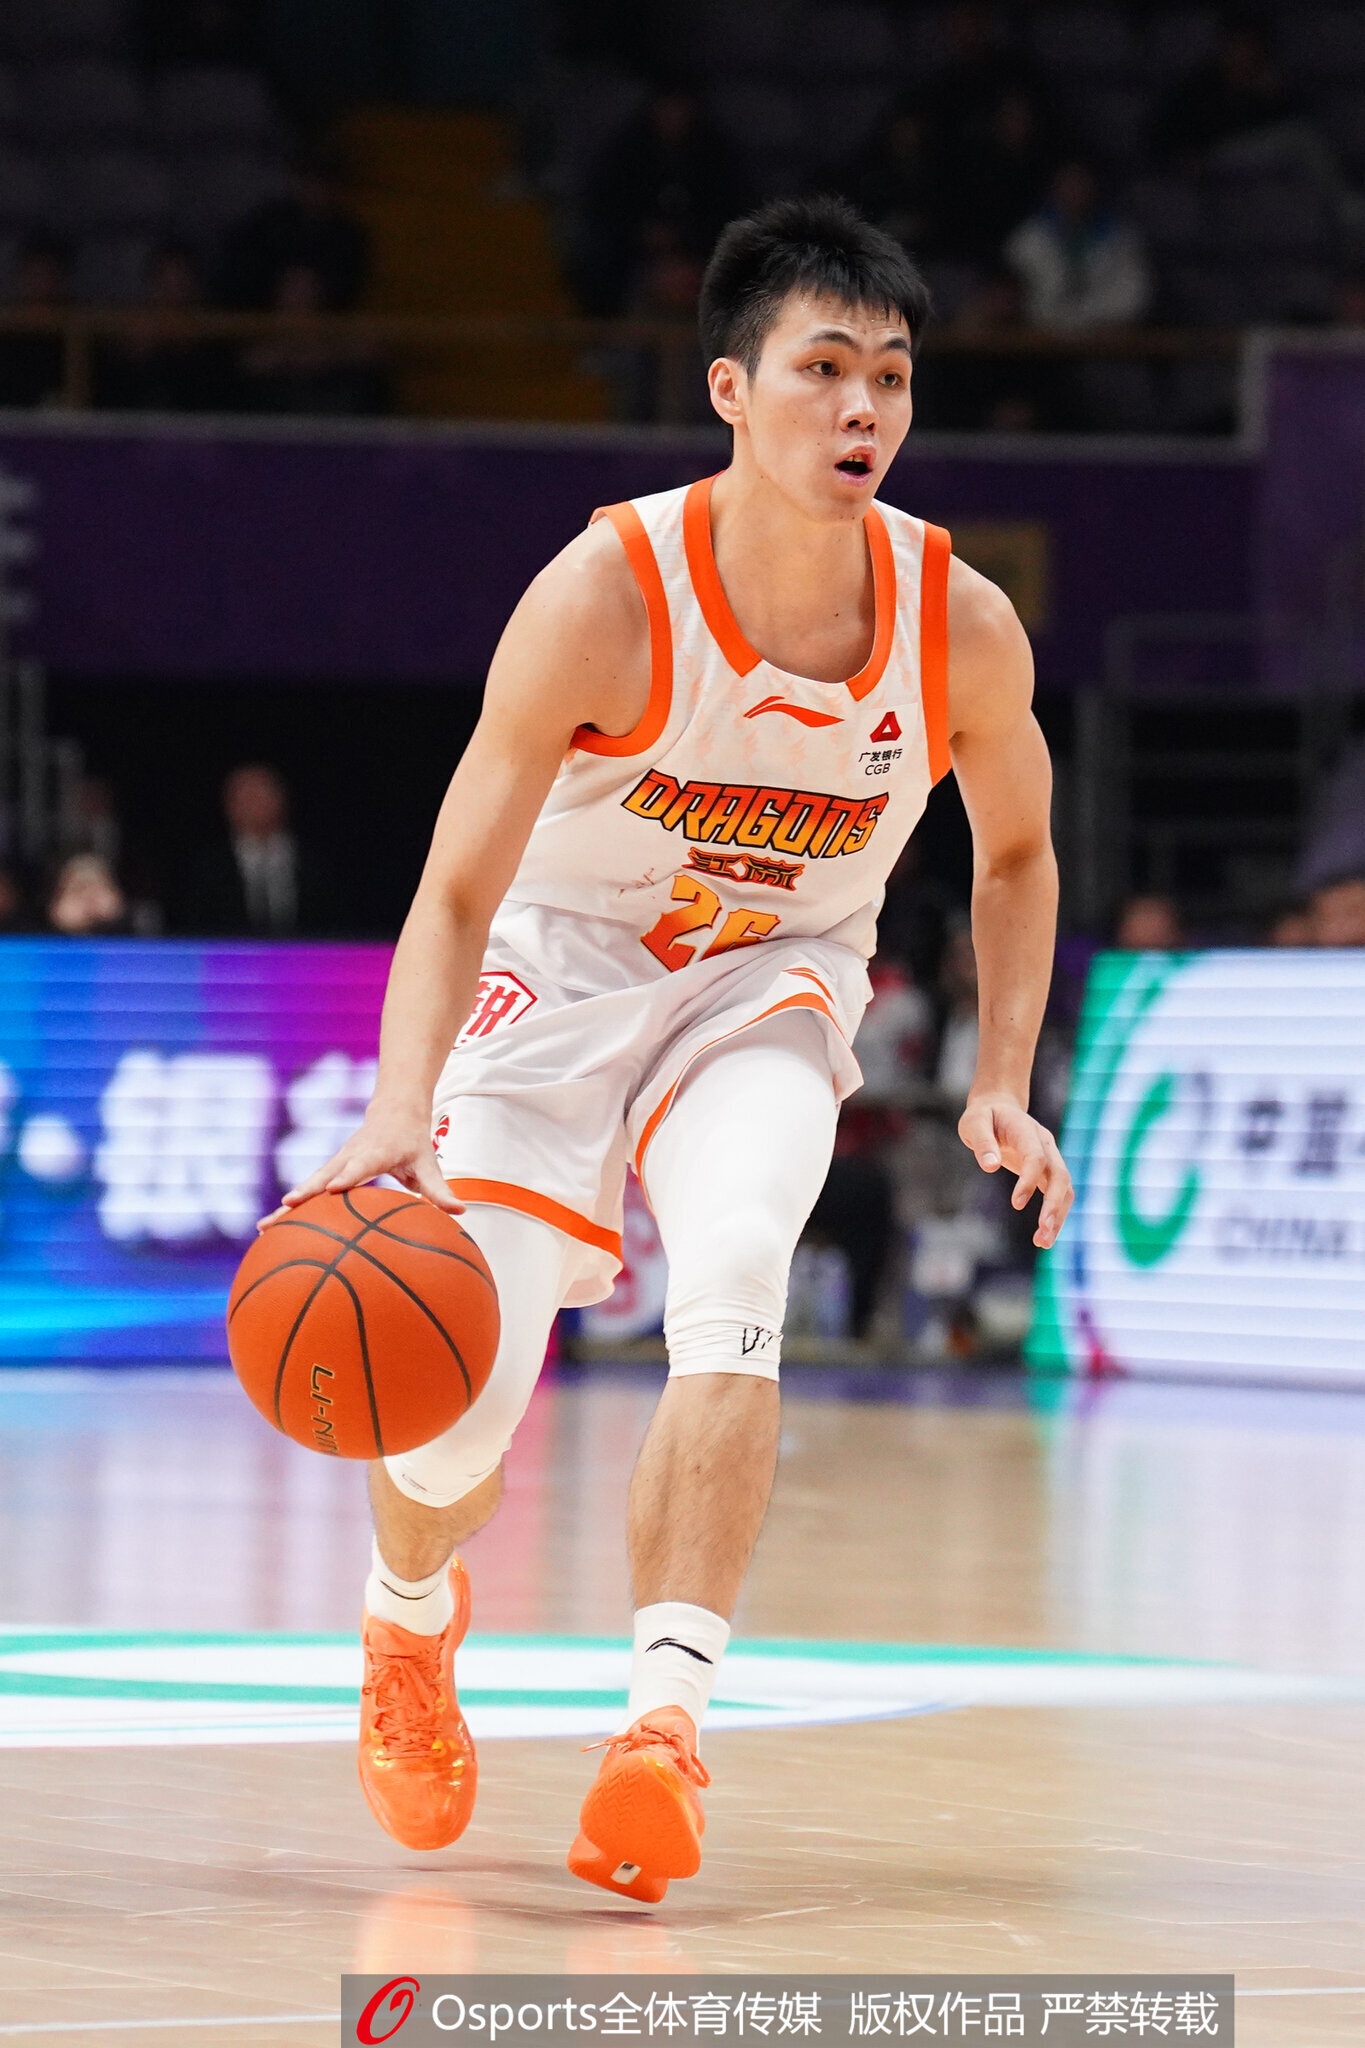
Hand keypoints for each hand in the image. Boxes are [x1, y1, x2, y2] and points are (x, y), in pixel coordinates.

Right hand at [257, 1100, 463, 1229]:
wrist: (393, 1111)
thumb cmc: (412, 1142)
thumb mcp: (428, 1163)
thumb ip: (439, 1190)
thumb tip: (460, 1212)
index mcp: (374, 1153)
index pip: (359, 1165)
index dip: (346, 1176)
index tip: (332, 1190)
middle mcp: (349, 1157)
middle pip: (322, 1177)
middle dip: (303, 1194)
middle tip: (283, 1211)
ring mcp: (334, 1163)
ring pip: (308, 1185)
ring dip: (286, 1207)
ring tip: (264, 1228)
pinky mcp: (327, 1171)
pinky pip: (307, 1191)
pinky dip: (288, 1209)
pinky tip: (269, 1229)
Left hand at [958, 1093, 1072, 1249]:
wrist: (999, 1108)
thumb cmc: (984, 1116)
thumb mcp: (974, 1123)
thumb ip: (982, 1142)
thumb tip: (990, 1166)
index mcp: (1028, 1130)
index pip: (1036, 1157)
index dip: (1029, 1180)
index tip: (1016, 1204)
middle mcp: (1046, 1145)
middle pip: (1060, 1176)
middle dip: (1054, 1205)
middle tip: (1042, 1232)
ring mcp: (1050, 1158)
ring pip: (1065, 1189)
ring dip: (1058, 1216)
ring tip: (1043, 1242)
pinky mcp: (1047, 1172)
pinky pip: (1059, 1195)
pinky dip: (1055, 1215)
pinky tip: (1044, 1236)